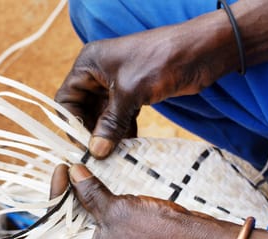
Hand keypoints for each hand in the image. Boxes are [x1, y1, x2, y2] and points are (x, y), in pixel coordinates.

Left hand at [50, 163, 232, 238]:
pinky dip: (104, 208)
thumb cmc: (156, 232)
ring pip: (92, 225)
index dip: (57, 195)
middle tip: (70, 170)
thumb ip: (90, 192)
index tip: (61, 169)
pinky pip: (109, 227)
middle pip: (73, 227)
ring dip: (88, 201)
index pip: (58, 228)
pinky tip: (102, 187)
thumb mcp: (116, 208)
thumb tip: (73, 172)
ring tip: (83, 175)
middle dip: (71, 198)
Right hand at [55, 13, 237, 158]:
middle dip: (89, 132)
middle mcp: (99, 73)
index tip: (79, 147)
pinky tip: (126, 148)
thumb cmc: (160, 61)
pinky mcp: (135, 94)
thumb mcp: (130, 92)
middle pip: (84, 110)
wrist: (201, 52)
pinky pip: (120, 117)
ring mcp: (117, 84)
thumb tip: (96, 151)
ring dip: (106, 135)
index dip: (71, 123)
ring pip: (103, 116)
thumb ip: (110, 123)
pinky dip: (122, 132)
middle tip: (95, 156)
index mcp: (89, 64)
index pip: (67, 98)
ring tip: (110, 157)